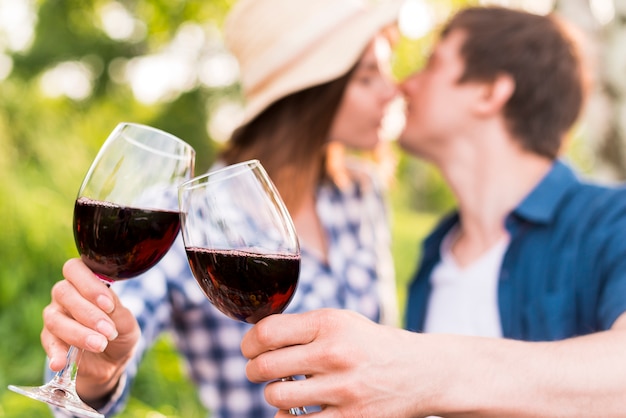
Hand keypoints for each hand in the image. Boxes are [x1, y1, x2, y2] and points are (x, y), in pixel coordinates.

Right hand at [41, 258, 139, 401]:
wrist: (112, 360)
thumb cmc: (120, 331)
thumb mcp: (125, 320)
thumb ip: (115, 310)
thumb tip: (105, 304)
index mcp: (85, 282)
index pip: (75, 269)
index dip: (89, 285)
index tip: (108, 305)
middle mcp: (66, 295)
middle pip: (63, 292)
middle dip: (88, 313)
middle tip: (109, 331)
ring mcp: (55, 315)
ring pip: (55, 318)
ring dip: (79, 333)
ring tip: (100, 345)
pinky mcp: (49, 338)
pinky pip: (48, 342)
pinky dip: (55, 353)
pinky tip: (61, 362)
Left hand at [241, 309, 439, 416]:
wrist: (420, 372)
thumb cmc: (370, 344)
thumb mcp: (341, 322)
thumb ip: (302, 327)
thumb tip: (256, 338)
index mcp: (330, 323)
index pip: (267, 332)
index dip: (248, 342)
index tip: (249, 348)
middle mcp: (335, 353)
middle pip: (265, 366)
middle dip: (253, 370)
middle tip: (260, 370)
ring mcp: (342, 389)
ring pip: (276, 397)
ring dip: (273, 394)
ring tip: (284, 389)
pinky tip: (298, 410)